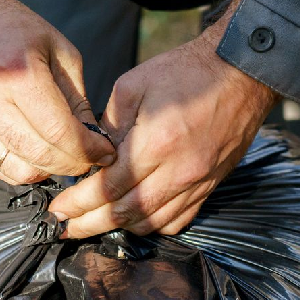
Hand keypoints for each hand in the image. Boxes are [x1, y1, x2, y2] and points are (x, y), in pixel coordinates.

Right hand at [0, 0, 114, 183]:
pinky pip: (0, 169)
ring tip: (64, 156)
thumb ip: (77, 100)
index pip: (61, 132)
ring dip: (50, 171)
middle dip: (74, 164)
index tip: (105, 153)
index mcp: (19, 74)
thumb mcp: (60, 53)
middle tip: (89, 158)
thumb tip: (93, 141)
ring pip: (21, 171)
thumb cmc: (17, 33)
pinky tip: (38, 154)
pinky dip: (25, 169)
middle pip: (41, 156)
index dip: (89, 150)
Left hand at [48, 0, 277, 237]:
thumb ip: (108, 125)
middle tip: (65, 227)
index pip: (107, 188)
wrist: (241, 73)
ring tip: (93, 224)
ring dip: (118, 228)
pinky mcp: (210, 186)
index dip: (78, 203)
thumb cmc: (187, 72)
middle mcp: (178, 171)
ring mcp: (197, 183)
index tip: (57, 210)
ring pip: (150, 222)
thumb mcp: (133, 85)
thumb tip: (91, 155)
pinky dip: (150, 225)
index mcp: (155, 144)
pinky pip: (177, 220)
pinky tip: (133, 218)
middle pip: (125, 213)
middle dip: (89, 224)